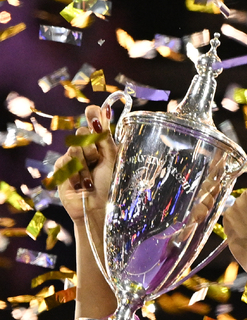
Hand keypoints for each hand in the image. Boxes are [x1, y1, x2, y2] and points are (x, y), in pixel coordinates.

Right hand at [56, 103, 116, 226]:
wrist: (95, 208)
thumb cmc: (107, 187)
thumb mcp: (111, 161)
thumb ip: (107, 138)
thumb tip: (105, 111)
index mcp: (100, 144)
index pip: (93, 121)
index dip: (92, 114)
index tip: (94, 114)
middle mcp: (85, 147)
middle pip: (82, 131)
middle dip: (91, 148)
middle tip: (95, 163)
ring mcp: (72, 157)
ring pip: (74, 147)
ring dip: (84, 165)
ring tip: (88, 180)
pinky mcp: (61, 168)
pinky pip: (66, 161)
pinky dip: (75, 174)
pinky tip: (79, 184)